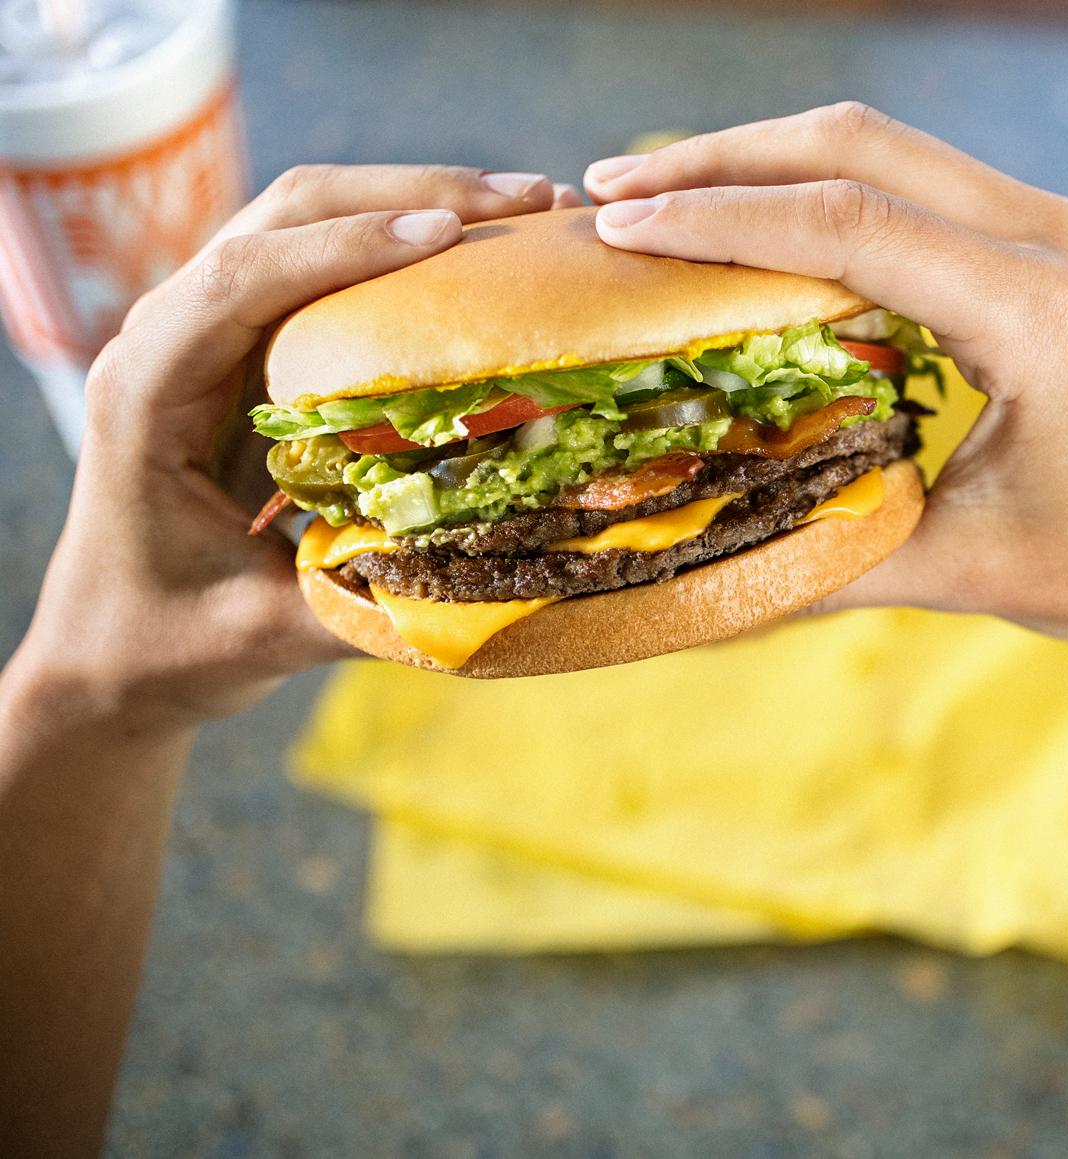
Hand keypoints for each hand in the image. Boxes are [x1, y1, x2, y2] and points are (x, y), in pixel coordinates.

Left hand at [10, 165, 562, 730]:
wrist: (110, 655)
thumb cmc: (167, 645)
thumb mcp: (265, 633)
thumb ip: (366, 599)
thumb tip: (500, 574)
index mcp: (146, 391)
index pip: (243, 280)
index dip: (345, 250)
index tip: (446, 239)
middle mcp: (169, 337)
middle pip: (285, 213)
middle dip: (409, 193)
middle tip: (527, 200)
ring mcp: (210, 331)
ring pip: (308, 218)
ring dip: (415, 200)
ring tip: (525, 208)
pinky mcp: (251, 345)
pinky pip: (326, 263)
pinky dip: (404, 242)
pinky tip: (482, 254)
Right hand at [584, 102, 1067, 666]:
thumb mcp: (957, 568)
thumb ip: (821, 556)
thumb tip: (689, 571)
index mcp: (1032, 310)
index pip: (844, 223)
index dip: (718, 217)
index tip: (615, 222)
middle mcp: (1050, 242)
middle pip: (858, 146)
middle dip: (725, 157)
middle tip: (613, 184)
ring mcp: (1061, 233)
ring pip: (891, 150)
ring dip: (775, 161)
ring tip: (667, 191)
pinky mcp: (1059, 248)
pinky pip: (926, 185)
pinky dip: (834, 190)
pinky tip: (770, 224)